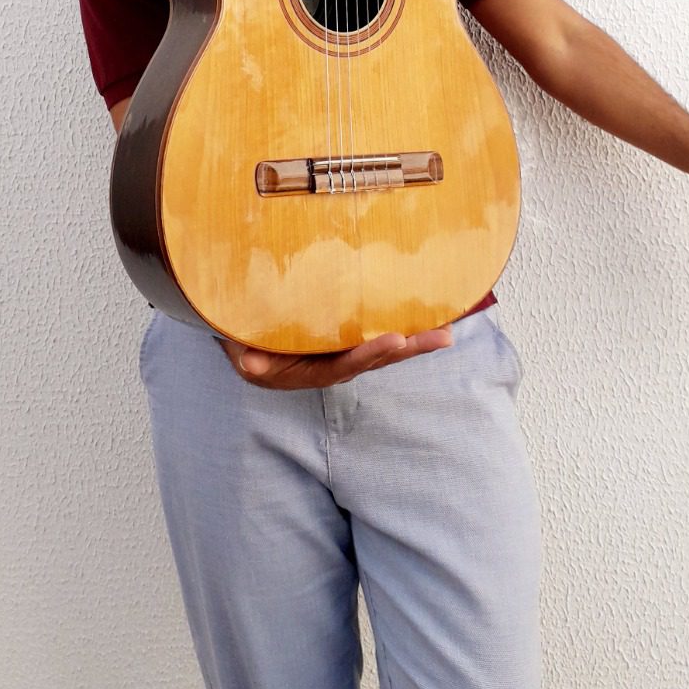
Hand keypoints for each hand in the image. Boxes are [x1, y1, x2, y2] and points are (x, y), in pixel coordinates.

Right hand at [217, 325, 454, 389]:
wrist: (246, 338)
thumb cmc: (245, 343)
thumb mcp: (241, 351)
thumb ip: (245, 356)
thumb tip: (248, 364)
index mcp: (310, 372)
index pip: (343, 365)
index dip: (368, 354)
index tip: (394, 340)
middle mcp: (332, 366)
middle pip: (375, 360)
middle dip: (409, 349)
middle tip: (441, 338)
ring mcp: (343, 353)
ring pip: (383, 349)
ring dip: (415, 341)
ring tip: (447, 332)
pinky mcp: (348, 338)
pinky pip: (377, 333)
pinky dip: (404, 328)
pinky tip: (429, 317)